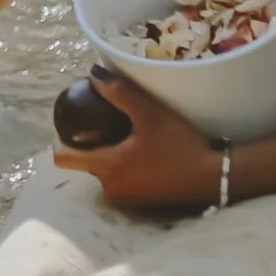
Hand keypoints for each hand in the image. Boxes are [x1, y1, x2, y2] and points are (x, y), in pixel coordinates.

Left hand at [52, 63, 225, 207]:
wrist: (215, 176)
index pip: (62, 158)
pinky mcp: (140, 202)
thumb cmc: (180, 144)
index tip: (70, 121)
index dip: (59, 138)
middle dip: (87, 143)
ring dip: (105, 154)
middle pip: (83, 163)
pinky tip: (136, 149)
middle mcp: (110, 188)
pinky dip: (121, 166)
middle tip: (99, 120)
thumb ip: (119, 92)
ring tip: (118, 132)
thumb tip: (92, 74)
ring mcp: (126, 198)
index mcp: (106, 168)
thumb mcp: (150, 113)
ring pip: (101, 172)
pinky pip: (118, 181)